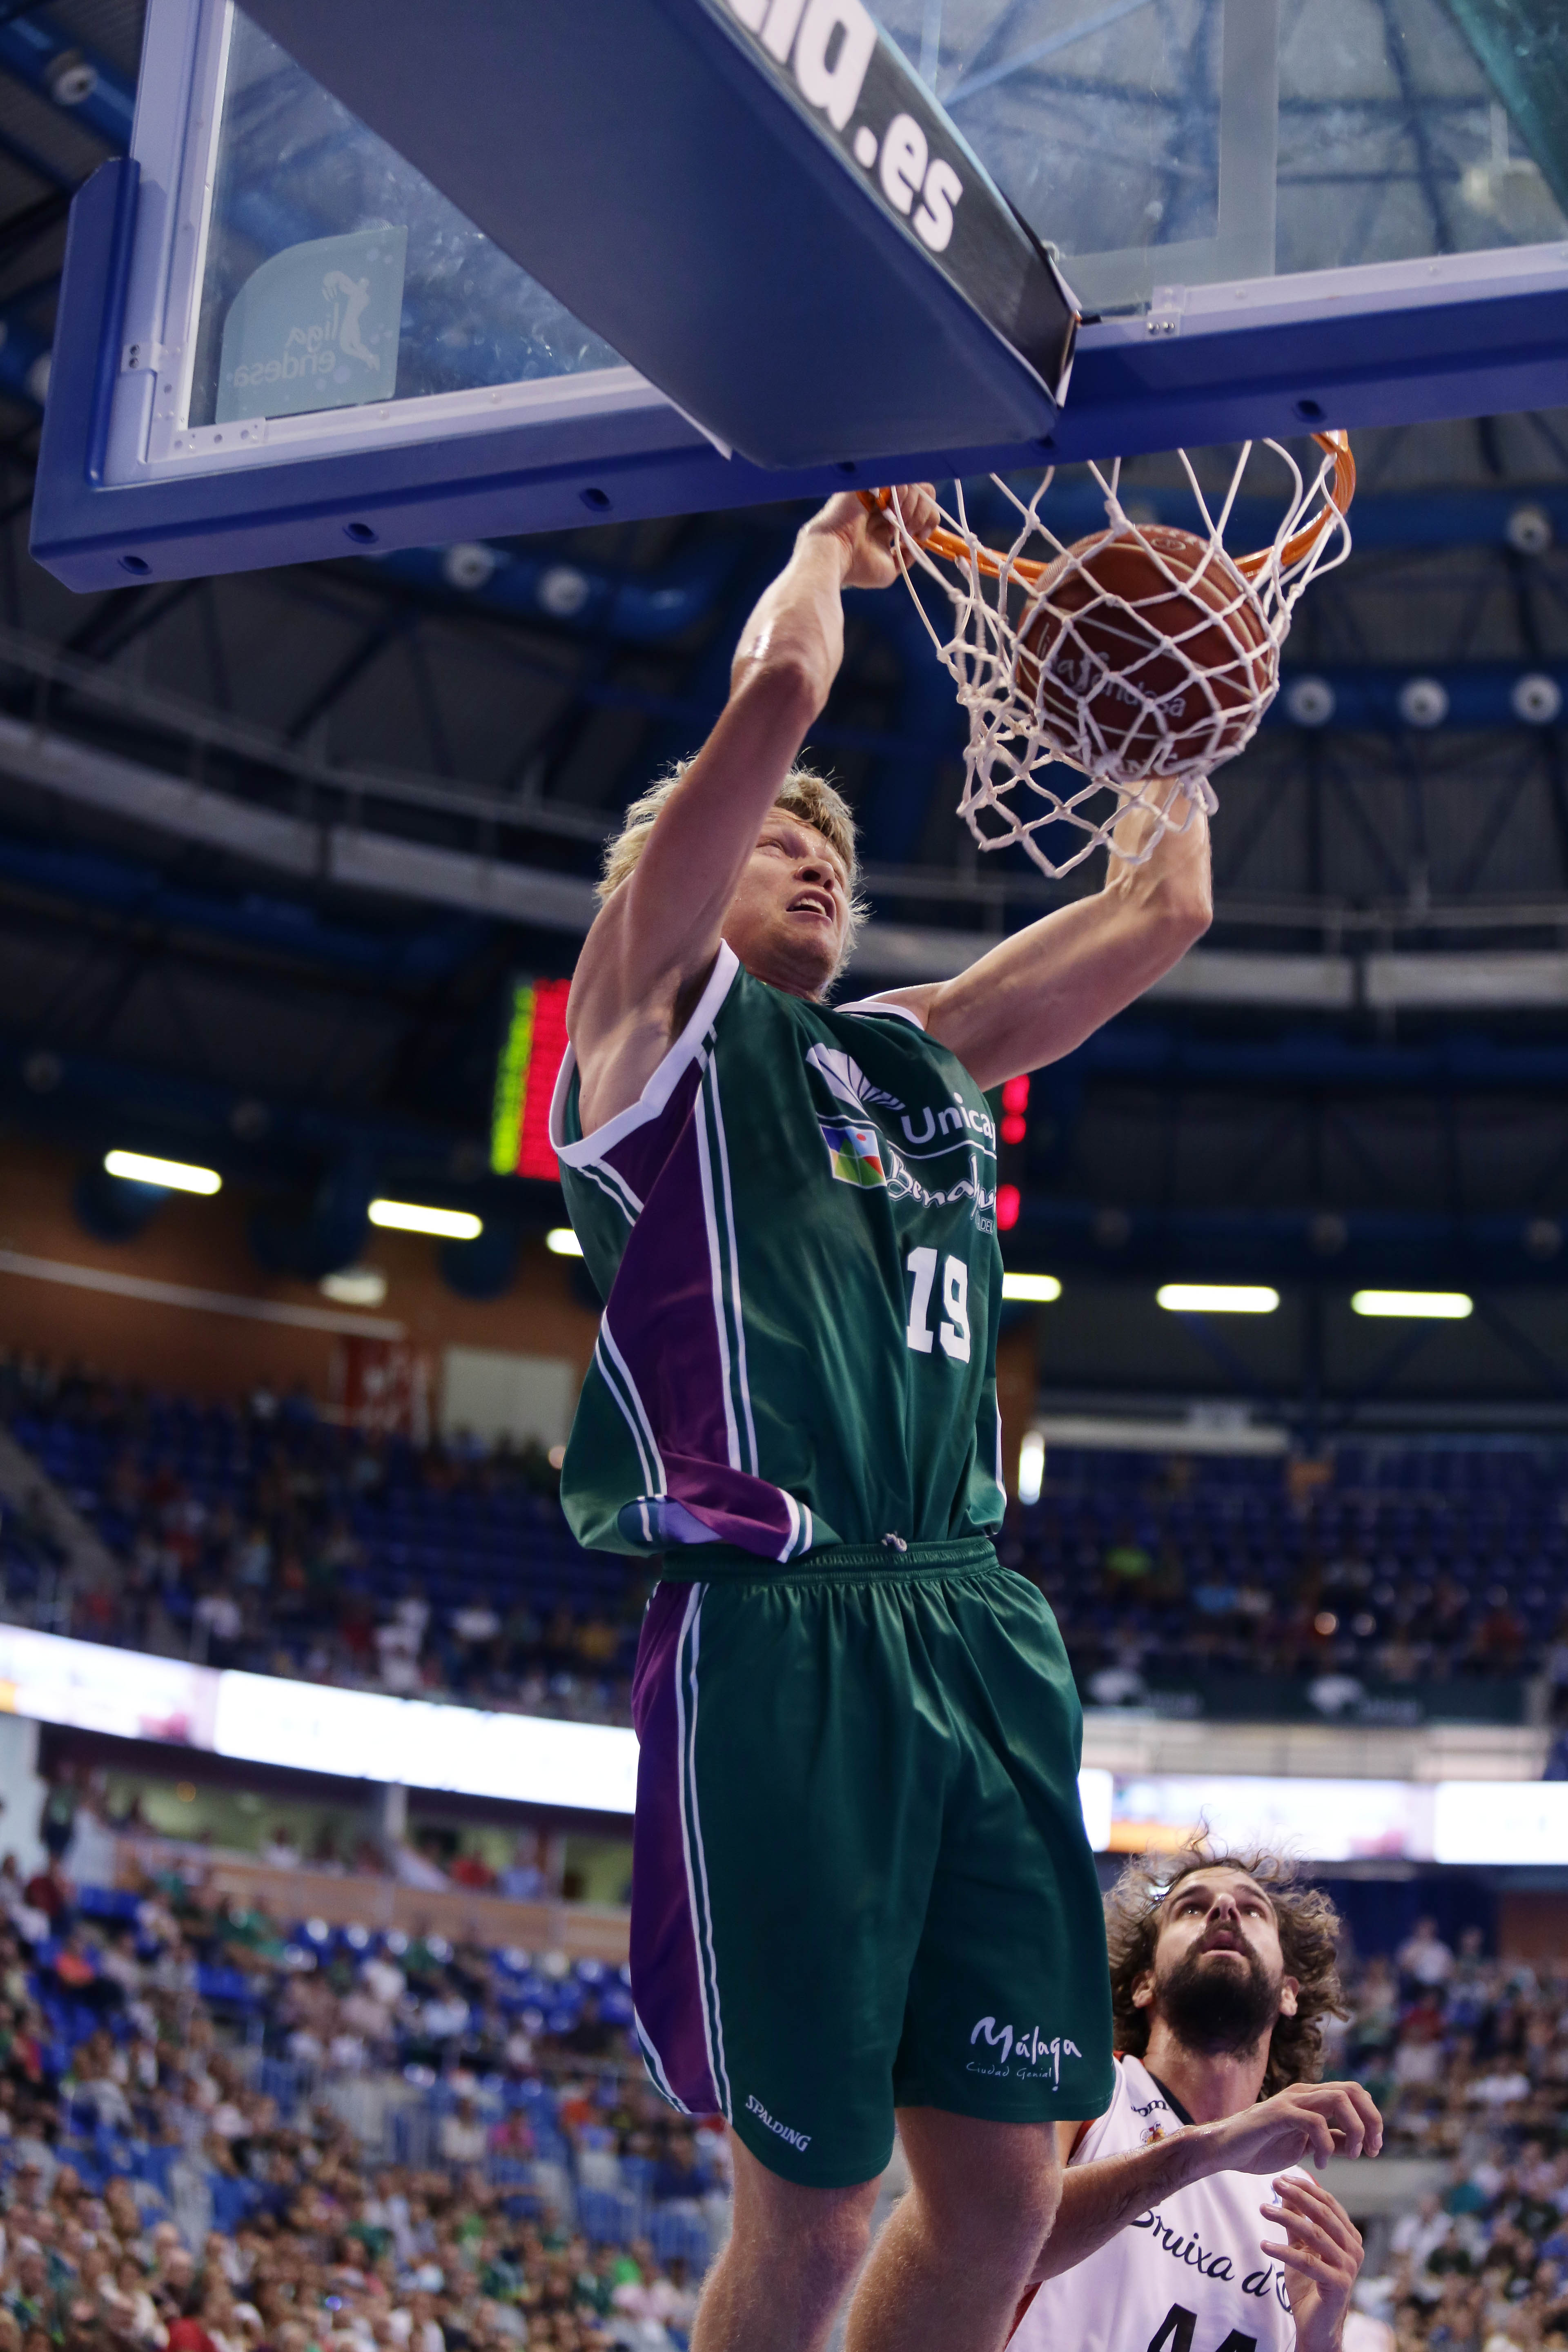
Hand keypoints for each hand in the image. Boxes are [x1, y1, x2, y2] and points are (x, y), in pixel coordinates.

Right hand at [802, 484, 937, 589]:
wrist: (833, 556)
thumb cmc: (855, 567)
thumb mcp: (888, 570)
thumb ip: (905, 558)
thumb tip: (916, 546)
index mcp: (886, 520)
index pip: (920, 505)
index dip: (929, 518)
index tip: (923, 535)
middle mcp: (883, 503)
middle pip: (922, 491)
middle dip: (925, 512)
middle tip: (911, 529)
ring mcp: (877, 491)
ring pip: (914, 484)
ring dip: (915, 507)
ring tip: (900, 523)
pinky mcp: (870, 482)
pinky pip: (899, 479)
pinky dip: (904, 496)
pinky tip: (893, 512)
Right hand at [1203, 2081, 1382, 2175]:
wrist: (1225, 2150)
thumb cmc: (1261, 2147)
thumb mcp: (1304, 2146)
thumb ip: (1327, 2140)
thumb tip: (1353, 2143)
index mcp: (1311, 2098)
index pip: (1354, 2093)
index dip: (1372, 2119)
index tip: (1374, 2149)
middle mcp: (1303, 2093)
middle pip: (1353, 2091)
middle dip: (1371, 2121)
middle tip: (1370, 2151)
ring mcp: (1291, 2101)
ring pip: (1338, 2100)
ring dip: (1353, 2130)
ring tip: (1350, 2155)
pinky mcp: (1279, 2114)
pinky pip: (1315, 2122)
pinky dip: (1326, 2146)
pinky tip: (1320, 2165)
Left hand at [1260, 2173, 1363, 2351]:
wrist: (1318, 2327)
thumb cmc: (1310, 2284)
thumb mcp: (1301, 2247)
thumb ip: (1296, 2221)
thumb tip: (1285, 2189)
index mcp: (1349, 2236)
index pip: (1329, 2203)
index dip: (1306, 2188)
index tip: (1281, 2178)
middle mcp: (1354, 2249)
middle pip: (1323, 2215)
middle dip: (1297, 2197)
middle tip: (1273, 2184)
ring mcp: (1348, 2267)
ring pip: (1314, 2235)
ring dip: (1286, 2218)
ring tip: (1263, 2209)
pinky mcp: (1338, 2285)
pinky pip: (1308, 2263)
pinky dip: (1284, 2252)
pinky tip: (1264, 2244)